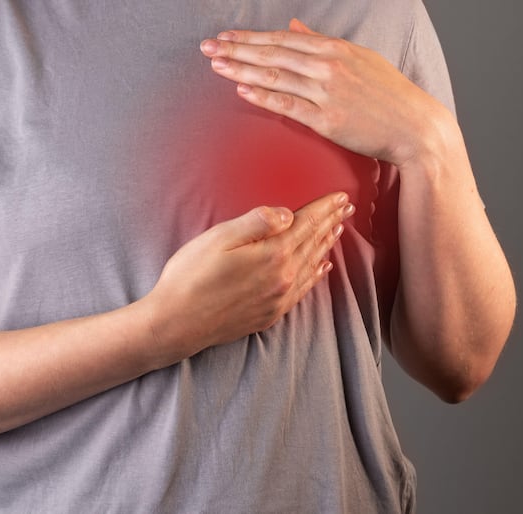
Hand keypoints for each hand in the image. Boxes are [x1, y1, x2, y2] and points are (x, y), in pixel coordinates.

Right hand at [145, 192, 354, 364]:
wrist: (176, 325)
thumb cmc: (190, 277)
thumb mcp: (218, 239)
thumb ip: (255, 223)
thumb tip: (287, 214)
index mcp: (271, 254)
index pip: (305, 224)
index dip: (323, 208)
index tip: (340, 196)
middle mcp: (282, 278)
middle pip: (312, 244)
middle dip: (331, 223)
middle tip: (347, 207)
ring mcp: (278, 299)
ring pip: (311, 266)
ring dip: (326, 245)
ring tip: (338, 230)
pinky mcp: (270, 314)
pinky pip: (303, 290)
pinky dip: (316, 275)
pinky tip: (322, 268)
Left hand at [199, 19, 450, 167]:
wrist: (414, 126)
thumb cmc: (387, 94)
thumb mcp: (359, 58)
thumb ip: (322, 43)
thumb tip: (294, 26)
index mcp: (335, 49)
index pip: (283, 39)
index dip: (251, 37)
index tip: (226, 37)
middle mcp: (329, 66)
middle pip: (273, 53)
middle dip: (237, 49)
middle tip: (208, 48)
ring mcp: (327, 92)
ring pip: (276, 76)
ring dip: (242, 69)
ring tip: (217, 66)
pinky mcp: (328, 119)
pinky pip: (289, 105)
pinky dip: (264, 96)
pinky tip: (242, 90)